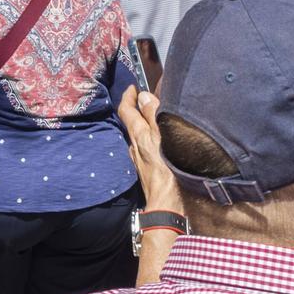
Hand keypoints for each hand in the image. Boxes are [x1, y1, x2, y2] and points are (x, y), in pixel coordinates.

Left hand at [118, 86, 183, 214]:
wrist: (166, 205)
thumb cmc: (167, 172)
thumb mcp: (161, 138)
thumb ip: (153, 116)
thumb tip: (143, 96)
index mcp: (138, 136)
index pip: (126, 110)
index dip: (128, 96)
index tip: (133, 87)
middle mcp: (135, 147)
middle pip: (131, 122)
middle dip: (135, 108)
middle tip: (144, 97)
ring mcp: (140, 159)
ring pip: (138, 135)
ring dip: (142, 123)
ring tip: (153, 115)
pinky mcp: (147, 169)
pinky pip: (145, 147)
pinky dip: (149, 137)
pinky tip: (158, 141)